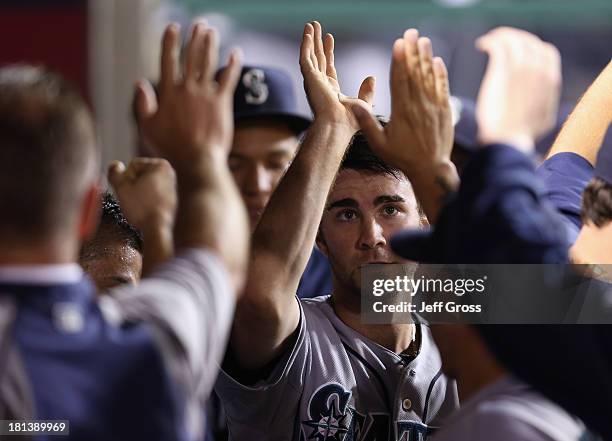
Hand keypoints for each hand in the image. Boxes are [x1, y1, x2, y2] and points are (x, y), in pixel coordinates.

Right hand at [108, 158, 176, 231]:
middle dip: (132, 185)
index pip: (132, 166)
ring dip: (136, 193)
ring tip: (139, 205)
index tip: (132, 192)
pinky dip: (144, 201)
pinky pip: (149, 195)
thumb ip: (115, 173)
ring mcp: (171, 186)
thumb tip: (115, 165)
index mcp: (161, 165)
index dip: (126, 179)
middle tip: (134, 199)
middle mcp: (170, 173)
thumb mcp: (122, 187)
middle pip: (138, 175)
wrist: (157, 229)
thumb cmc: (141, 207)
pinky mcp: (170, 199)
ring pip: (142, 186)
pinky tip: (145, 210)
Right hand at [134, 22, 241, 165]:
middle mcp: (186, 89)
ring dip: (210, 44)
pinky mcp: (222, 103)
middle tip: (199, 24)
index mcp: (168, 93)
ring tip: (212, 31)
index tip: (173, 27)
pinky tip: (236, 53)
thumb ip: (143, 104)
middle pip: (191, 56)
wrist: (197, 161)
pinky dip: (233, 65)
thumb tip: (139, 82)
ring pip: (208, 62)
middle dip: (194, 37)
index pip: (168, 60)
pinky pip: (228, 79)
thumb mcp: (148, 128)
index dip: (170, 41)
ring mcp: (205, 95)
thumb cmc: (171, 149)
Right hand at [299, 21, 374, 134]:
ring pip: (310, 55)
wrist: (337, 126)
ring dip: (310, 39)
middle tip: (316, 27)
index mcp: (330, 90)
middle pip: (317, 58)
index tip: (329, 38)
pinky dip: (305, 44)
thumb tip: (371, 77)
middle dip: (317, 42)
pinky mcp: (309, 78)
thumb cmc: (349, 122)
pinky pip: (305, 57)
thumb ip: (366, 91)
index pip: (328, 66)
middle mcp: (319, 84)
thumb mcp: (363, 103)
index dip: (328, 51)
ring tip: (310, 24)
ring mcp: (313, 81)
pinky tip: (307, 33)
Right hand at [351, 29, 453, 177]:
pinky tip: (438, 61)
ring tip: (424, 40)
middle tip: (411, 33)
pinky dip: (440, 73)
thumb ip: (366, 123)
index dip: (399, 60)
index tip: (398, 44)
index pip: (399, 80)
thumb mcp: (379, 144)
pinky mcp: (445, 111)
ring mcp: (433, 107)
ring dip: (426, 57)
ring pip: (429, 77)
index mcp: (401, 112)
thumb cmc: (402, 158)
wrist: (430, 169)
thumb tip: (353, 105)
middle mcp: (419, 106)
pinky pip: (443, 88)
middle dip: (413, 51)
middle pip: (415, 73)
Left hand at [475, 27, 561, 151]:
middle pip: (529, 42)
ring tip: (487, 42)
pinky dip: (490, 41)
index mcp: (550, 81)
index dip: (532, 48)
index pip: (546, 52)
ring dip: (499, 37)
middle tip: (499, 44)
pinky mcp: (503, 70)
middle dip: (514, 39)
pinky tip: (481, 45)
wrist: (507, 141)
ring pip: (513, 40)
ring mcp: (522, 69)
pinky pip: (498, 45)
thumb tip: (543, 98)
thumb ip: (544, 102)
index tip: (517, 52)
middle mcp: (539, 71)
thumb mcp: (542, 119)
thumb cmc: (519, 137)